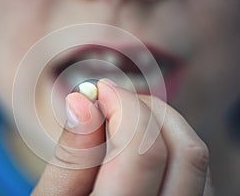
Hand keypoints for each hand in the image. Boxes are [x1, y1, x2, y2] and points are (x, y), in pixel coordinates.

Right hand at [32, 79, 211, 195]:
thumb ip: (70, 158)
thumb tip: (83, 103)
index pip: (142, 153)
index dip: (123, 108)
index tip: (100, 91)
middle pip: (184, 151)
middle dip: (148, 110)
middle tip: (115, 100)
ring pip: (195, 160)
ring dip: (162, 124)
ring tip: (126, 118)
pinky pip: (196, 174)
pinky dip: (171, 145)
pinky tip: (142, 143)